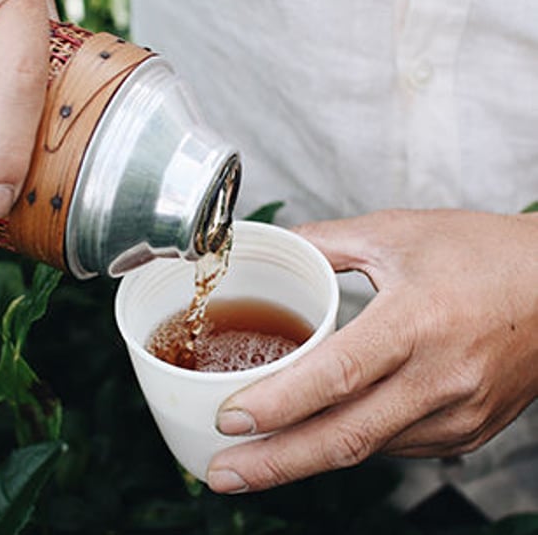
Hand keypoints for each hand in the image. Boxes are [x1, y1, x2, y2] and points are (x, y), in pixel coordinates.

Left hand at [206, 209, 537, 493]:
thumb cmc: (484, 255)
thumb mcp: (398, 232)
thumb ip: (326, 241)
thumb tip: (275, 245)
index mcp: (417, 322)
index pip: (336, 376)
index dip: (278, 404)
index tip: (228, 418)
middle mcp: (440, 378)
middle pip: (346, 437)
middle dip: (275, 463)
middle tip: (222, 475)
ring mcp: (457, 414)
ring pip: (366, 448)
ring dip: (305, 458)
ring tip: (252, 461)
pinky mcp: (466, 432)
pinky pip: (393, 445)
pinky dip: (348, 444)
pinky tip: (314, 438)